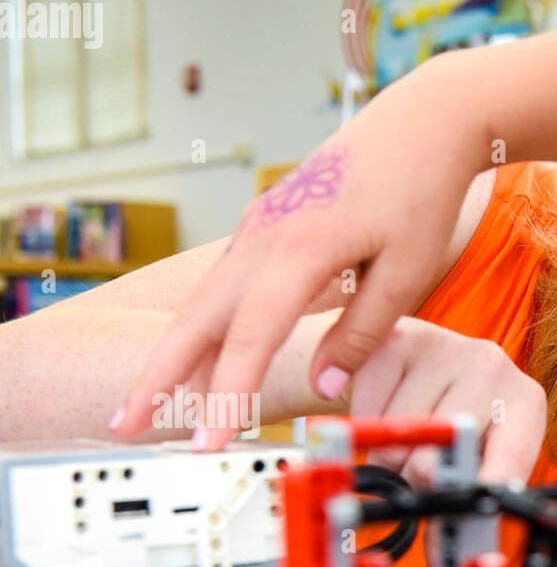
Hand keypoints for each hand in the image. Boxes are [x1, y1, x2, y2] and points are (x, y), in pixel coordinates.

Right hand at [110, 57, 482, 447]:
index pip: (250, 337)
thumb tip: (320, 386)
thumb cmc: (419, 194)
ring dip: (174, 354)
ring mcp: (258, 227)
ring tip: (147, 405)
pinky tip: (199, 360)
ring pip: (204, 302)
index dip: (226, 395)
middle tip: (124, 426)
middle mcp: (264, 235)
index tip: (208, 441)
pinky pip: (223, 286)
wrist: (421, 125)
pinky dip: (205, 327)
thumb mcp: (408, 274)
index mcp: (300, 248)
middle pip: (198, 318)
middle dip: (157, 377)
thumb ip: (361, 335)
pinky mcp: (265, 226)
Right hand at [347, 319, 546, 488]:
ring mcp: (446, 345)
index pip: (513, 452)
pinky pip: (370, 409)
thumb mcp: (474, 457)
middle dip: (424, 475)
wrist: (407, 370)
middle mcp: (494, 365)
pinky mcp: (397, 338)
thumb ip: (470, 490)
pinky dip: (368, 424)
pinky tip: (385, 409)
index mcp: (525, 403)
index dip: (491, 484)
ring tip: (406, 437)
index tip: (476, 506)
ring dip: (392, 454)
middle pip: (448, 443)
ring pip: (403, 432)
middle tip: (421, 474)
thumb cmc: (448, 423)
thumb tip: (447, 543)